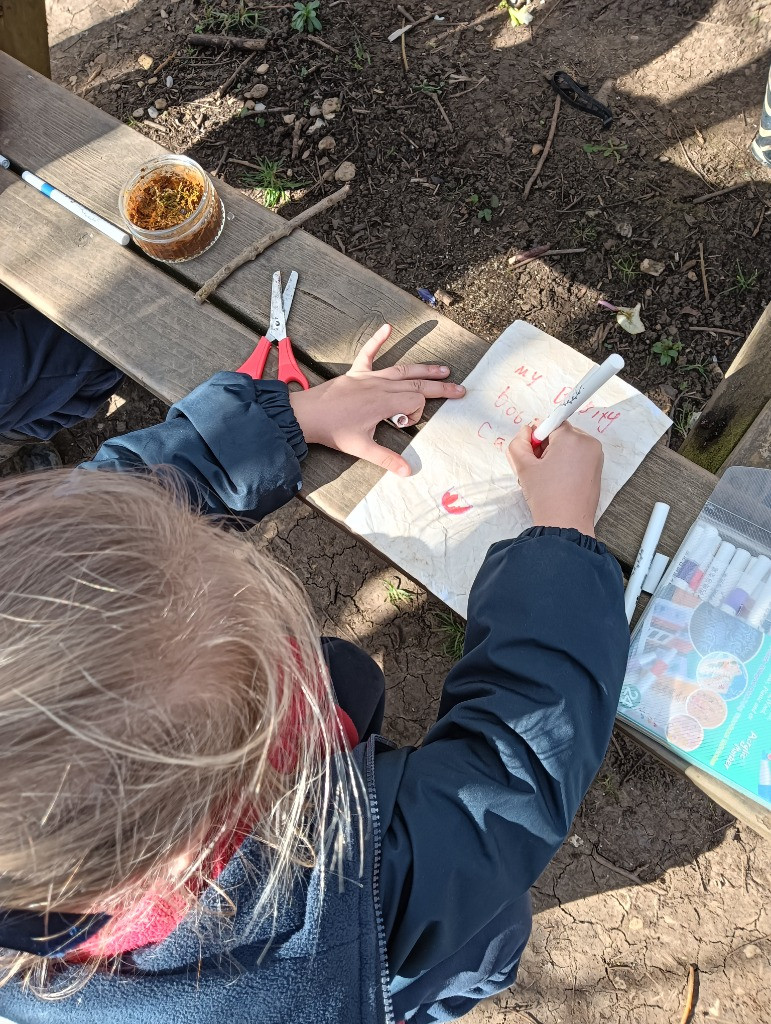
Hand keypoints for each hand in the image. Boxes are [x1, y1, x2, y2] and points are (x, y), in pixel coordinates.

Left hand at [289, 324, 464, 475]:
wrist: (306, 415)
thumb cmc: (333, 431)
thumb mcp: (361, 448)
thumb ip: (387, 458)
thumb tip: (408, 471)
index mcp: (384, 402)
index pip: (415, 403)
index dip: (416, 414)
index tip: (405, 425)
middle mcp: (381, 386)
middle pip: (417, 384)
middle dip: (440, 387)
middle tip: (460, 389)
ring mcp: (369, 377)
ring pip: (403, 370)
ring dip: (424, 369)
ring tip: (443, 369)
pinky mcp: (356, 373)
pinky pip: (369, 353)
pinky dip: (378, 340)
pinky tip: (388, 327)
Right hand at [506, 422, 602, 536]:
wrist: (566, 524)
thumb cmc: (546, 495)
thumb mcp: (523, 466)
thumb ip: (518, 442)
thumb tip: (527, 431)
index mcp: (572, 438)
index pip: (550, 425)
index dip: (537, 439)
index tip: (534, 456)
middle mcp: (588, 442)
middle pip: (561, 434)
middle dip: (547, 447)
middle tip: (538, 469)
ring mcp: (596, 456)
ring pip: (569, 446)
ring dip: (557, 456)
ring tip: (549, 478)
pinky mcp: (598, 468)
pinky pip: (579, 456)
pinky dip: (567, 464)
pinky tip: (559, 482)